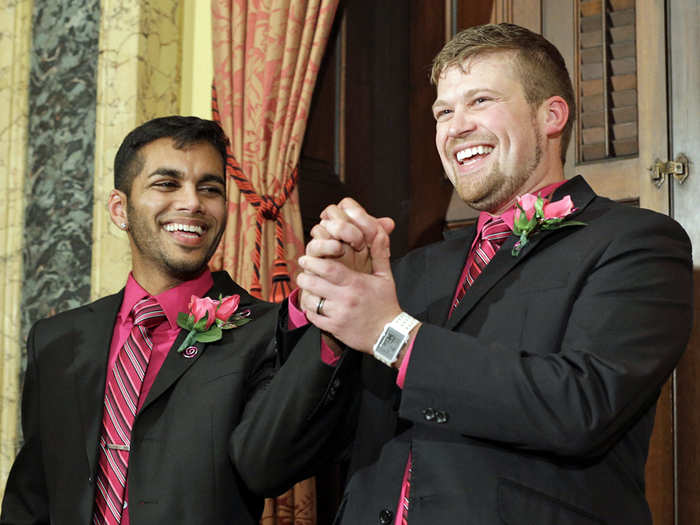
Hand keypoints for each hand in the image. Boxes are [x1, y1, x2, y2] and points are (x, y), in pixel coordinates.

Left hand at [299, 199, 393, 324]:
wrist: (389, 335)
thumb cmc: (386, 304)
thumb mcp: (385, 277)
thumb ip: (379, 254)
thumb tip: (380, 231)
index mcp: (356, 283)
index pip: (328, 268)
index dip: (313, 262)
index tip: (306, 258)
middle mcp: (345, 298)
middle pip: (314, 283)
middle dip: (304, 276)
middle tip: (302, 272)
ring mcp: (338, 315)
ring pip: (311, 301)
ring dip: (305, 293)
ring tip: (307, 288)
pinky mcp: (334, 328)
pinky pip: (313, 317)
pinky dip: (310, 310)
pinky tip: (314, 304)